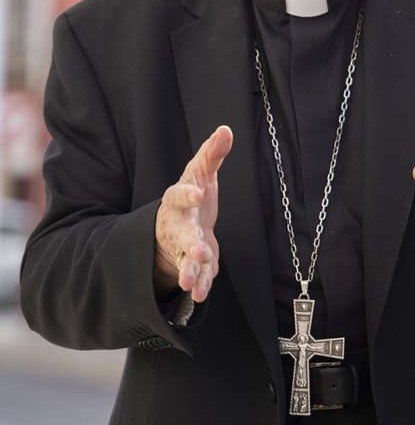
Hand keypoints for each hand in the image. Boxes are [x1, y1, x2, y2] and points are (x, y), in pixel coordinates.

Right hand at [154, 125, 232, 301]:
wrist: (179, 223)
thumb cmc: (193, 194)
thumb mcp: (201, 172)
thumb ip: (212, 154)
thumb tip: (226, 129)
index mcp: (178, 199)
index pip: (178, 194)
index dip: (187, 194)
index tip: (197, 193)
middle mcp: (177, 224)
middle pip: (181, 234)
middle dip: (188, 244)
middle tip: (198, 251)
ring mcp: (183, 246)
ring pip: (184, 260)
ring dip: (189, 272)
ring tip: (191, 285)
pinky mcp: (193, 262)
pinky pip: (196, 275)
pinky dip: (200, 285)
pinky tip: (202, 295)